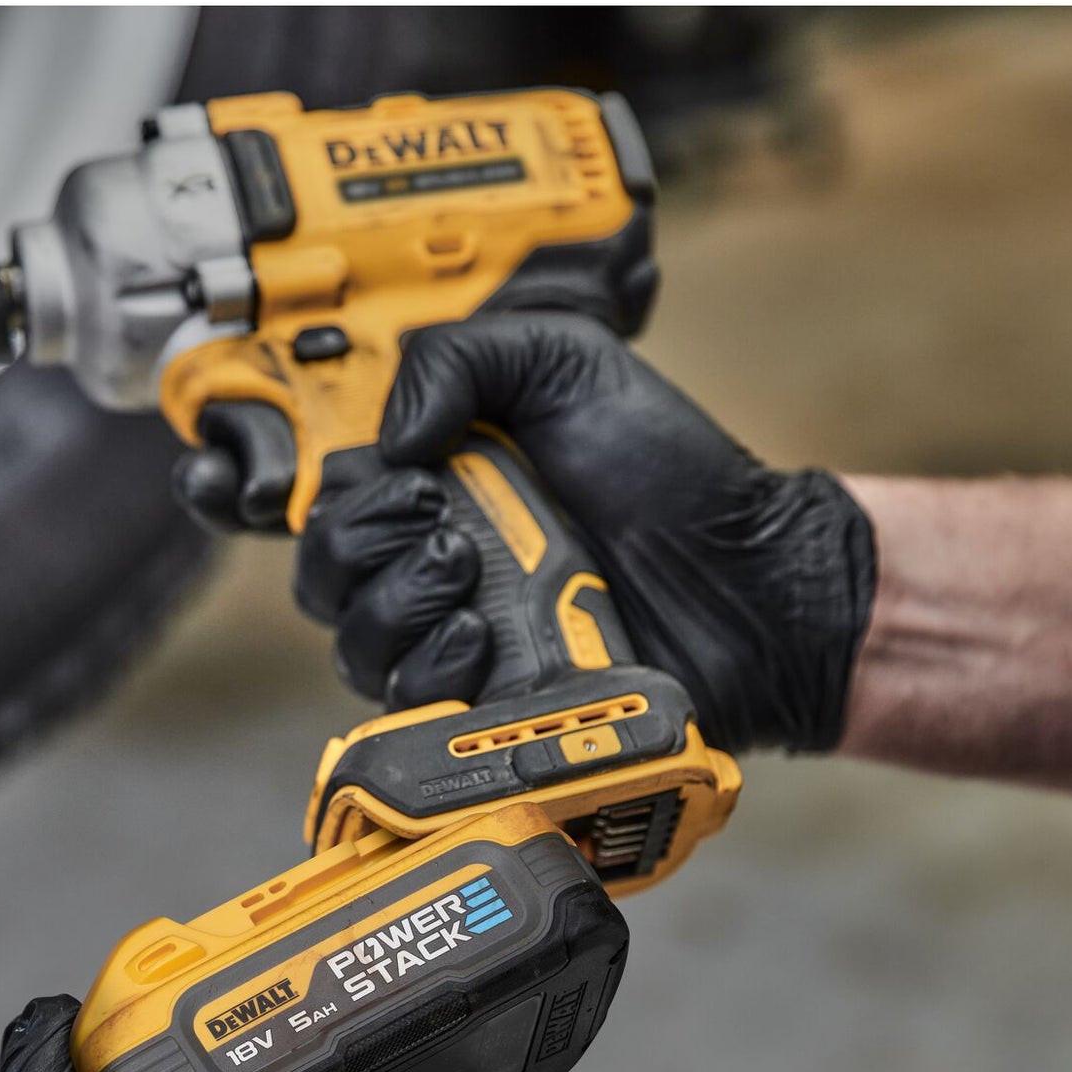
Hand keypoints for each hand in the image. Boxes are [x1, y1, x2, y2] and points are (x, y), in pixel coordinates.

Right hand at [292, 314, 876, 753]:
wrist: (748, 576)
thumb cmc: (671, 470)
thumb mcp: (565, 363)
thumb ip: (457, 361)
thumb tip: (387, 437)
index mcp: (435, 481)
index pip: (323, 498)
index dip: (325, 495)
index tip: (387, 481)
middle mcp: (430, 564)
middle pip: (324, 575)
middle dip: (366, 546)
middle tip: (448, 528)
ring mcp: (455, 642)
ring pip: (355, 644)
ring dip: (398, 607)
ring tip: (472, 583)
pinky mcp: (485, 710)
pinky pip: (410, 710)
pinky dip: (432, 671)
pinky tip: (484, 640)